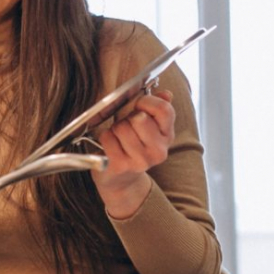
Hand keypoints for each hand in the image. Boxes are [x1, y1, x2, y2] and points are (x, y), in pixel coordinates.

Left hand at [91, 89, 174, 218]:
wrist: (122, 179)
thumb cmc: (132, 147)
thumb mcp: (150, 128)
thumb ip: (157, 109)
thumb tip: (166, 94)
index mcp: (168, 136)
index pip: (164, 110)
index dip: (147, 102)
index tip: (138, 106)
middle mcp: (158, 151)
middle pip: (139, 117)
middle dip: (127, 118)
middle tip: (126, 127)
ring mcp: (140, 160)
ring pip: (121, 127)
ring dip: (115, 129)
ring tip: (119, 139)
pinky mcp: (121, 165)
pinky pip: (107, 138)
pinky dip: (105, 138)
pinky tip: (110, 147)